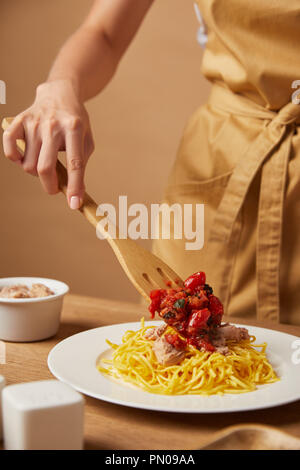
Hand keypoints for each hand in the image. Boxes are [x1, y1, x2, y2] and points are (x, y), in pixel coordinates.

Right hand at [3, 79, 93, 208]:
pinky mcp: (19, 121)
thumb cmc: (75, 123)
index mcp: (74, 128)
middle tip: (54, 189)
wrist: (59, 93)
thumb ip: (81, 165)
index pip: (74, 163)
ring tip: (44, 162)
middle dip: (50, 186)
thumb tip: (75, 195)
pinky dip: (16, 159)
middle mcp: (53, 125)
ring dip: (36, 172)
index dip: (75, 186)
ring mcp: (34, 122)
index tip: (74, 204)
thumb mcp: (87, 140)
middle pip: (45, 167)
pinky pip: (10, 148)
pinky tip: (26, 157)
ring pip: (28, 164)